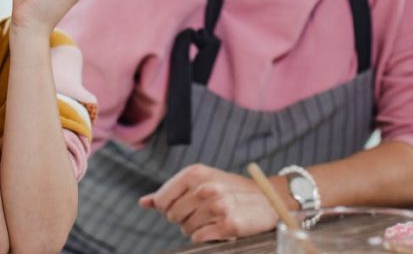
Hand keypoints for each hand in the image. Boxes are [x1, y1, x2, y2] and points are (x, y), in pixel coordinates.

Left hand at [139, 164, 278, 242]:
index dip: (170, 208)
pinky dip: (207, 236)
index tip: (186, 206)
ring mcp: (218, 206)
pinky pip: (200, 238)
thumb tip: (143, 202)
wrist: (269, 198)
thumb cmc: (231, 190)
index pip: (162, 200)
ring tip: (214, 219)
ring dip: (198, 229)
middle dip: (185, 219)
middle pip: (173, 216)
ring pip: (187, 230)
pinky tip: (220, 227)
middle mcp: (205, 187)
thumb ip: (171, 192)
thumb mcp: (201, 182)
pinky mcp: (229, 224)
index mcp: (195, 173)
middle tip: (204, 213)